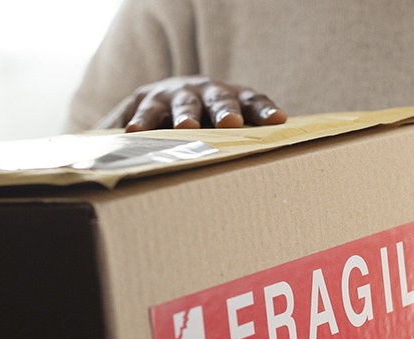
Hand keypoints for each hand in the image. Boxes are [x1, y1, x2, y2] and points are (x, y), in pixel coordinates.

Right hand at [99, 76, 286, 131]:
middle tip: (231, 124)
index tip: (278, 120)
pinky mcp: (148, 100)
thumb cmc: (203, 121)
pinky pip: (146, 113)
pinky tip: (135, 132)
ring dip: (186, 114)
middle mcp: (206, 91)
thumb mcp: (222, 125)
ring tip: (187, 128)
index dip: (264, 110)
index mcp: (232, 97)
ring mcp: (177, 93)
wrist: (162, 98)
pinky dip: (142, 123)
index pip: (252, 101)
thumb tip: (273, 172)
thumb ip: (243, 140)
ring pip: (184, 104)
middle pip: (219, 100)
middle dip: (225, 111)